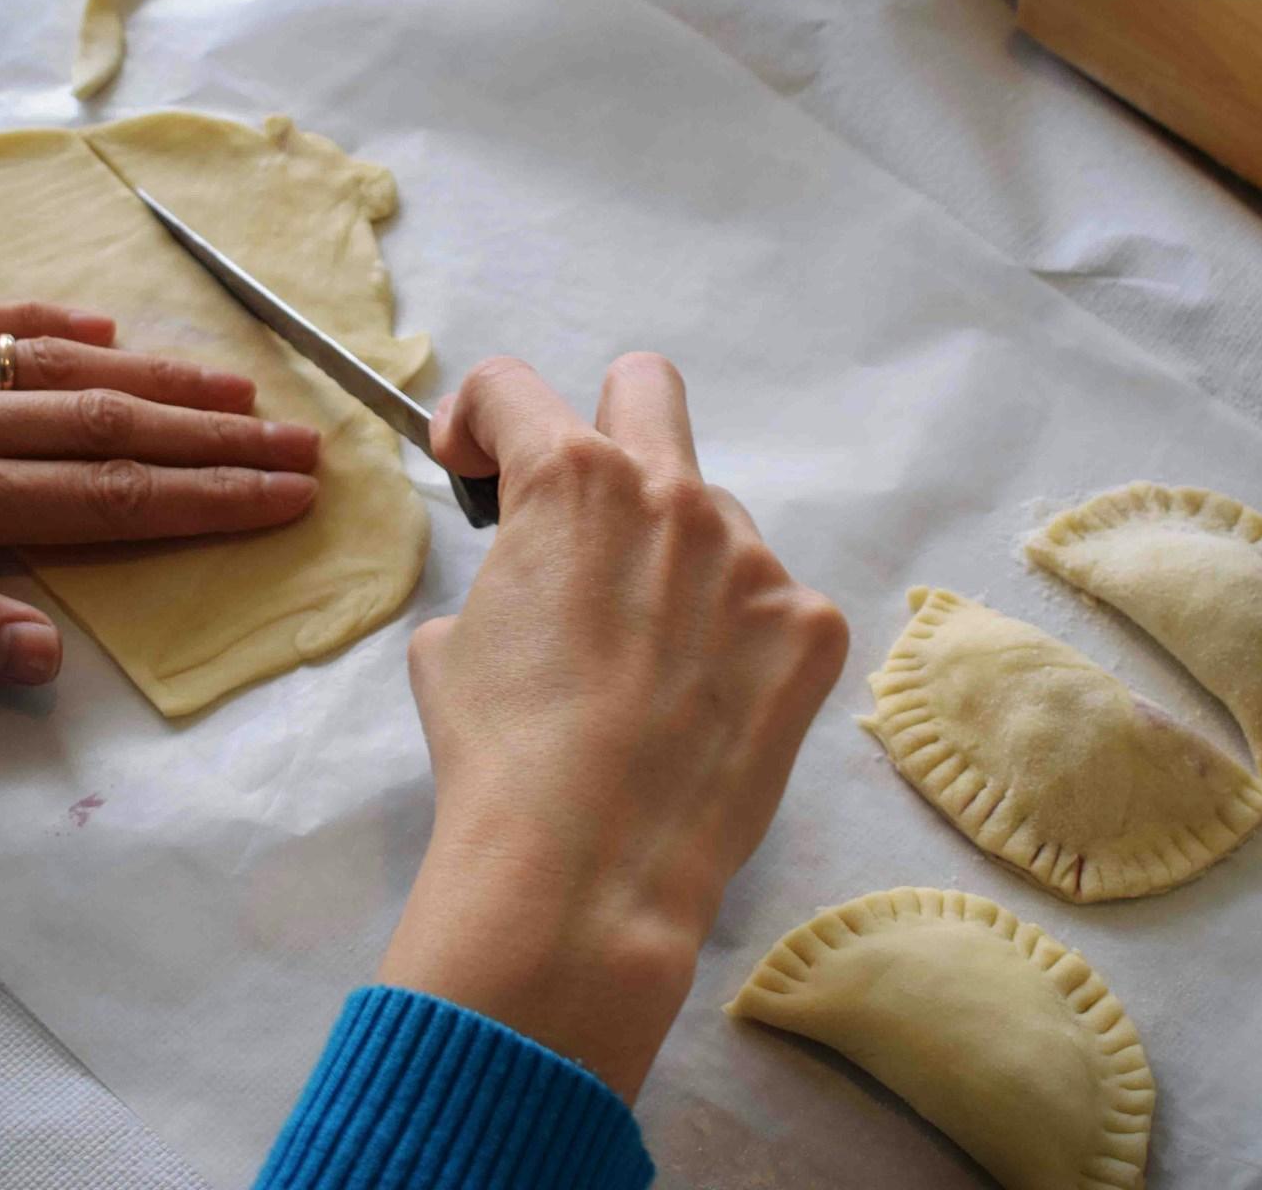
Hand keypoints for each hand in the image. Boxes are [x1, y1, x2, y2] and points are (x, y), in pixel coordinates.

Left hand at [0, 300, 318, 686]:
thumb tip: (47, 655)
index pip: (114, 500)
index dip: (212, 499)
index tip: (289, 495)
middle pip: (115, 429)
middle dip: (219, 440)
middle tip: (305, 440)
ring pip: (66, 370)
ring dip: (163, 380)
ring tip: (240, 389)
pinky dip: (47, 322)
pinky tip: (99, 327)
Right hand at [379, 354, 847, 1100]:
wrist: (587, 873)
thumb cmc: (498, 755)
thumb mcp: (450, 647)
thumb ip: (498, 576)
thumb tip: (531, 583)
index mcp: (569, 481)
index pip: (511, 387)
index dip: (475, 417)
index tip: (473, 465)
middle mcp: (672, 494)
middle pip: (645, 388)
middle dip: (599, 423)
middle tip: (583, 509)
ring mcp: (753, 558)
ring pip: (710, 517)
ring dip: (672, 559)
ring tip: (645, 663)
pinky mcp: (811, 626)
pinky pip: (764, 601)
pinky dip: (730, 633)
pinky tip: (701, 703)